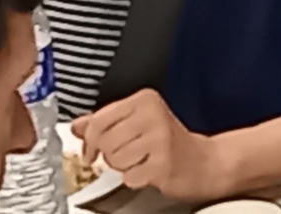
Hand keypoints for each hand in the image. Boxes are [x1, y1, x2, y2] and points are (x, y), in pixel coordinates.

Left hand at [74, 91, 229, 201]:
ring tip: (141, 160)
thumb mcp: (137, 123)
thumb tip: (76, 125)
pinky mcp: (164, 163)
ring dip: (123, 167)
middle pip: (104, 141)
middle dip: (110, 154)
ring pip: (114, 160)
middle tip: (128, 154)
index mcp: (145, 100)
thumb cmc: (169, 142)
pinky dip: (135, 179)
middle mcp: (154, 114)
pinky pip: (128, 177)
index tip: (91, 151)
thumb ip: (105, 122)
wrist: (204, 162)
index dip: (89, 140)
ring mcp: (160, 139)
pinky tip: (149, 171)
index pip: (98, 120)